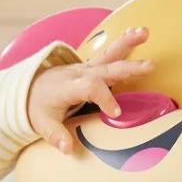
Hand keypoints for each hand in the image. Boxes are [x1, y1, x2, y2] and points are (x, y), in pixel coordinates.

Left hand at [27, 27, 154, 152]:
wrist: (31, 87)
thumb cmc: (38, 106)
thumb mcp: (42, 124)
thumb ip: (55, 135)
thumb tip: (67, 148)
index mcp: (68, 87)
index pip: (90, 88)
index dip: (104, 98)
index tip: (116, 112)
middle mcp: (79, 74)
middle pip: (104, 68)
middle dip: (127, 67)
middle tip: (150, 66)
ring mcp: (86, 68)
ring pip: (107, 55)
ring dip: (127, 43)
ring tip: (144, 32)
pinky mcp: (91, 66)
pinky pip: (108, 54)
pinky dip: (124, 43)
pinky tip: (138, 33)